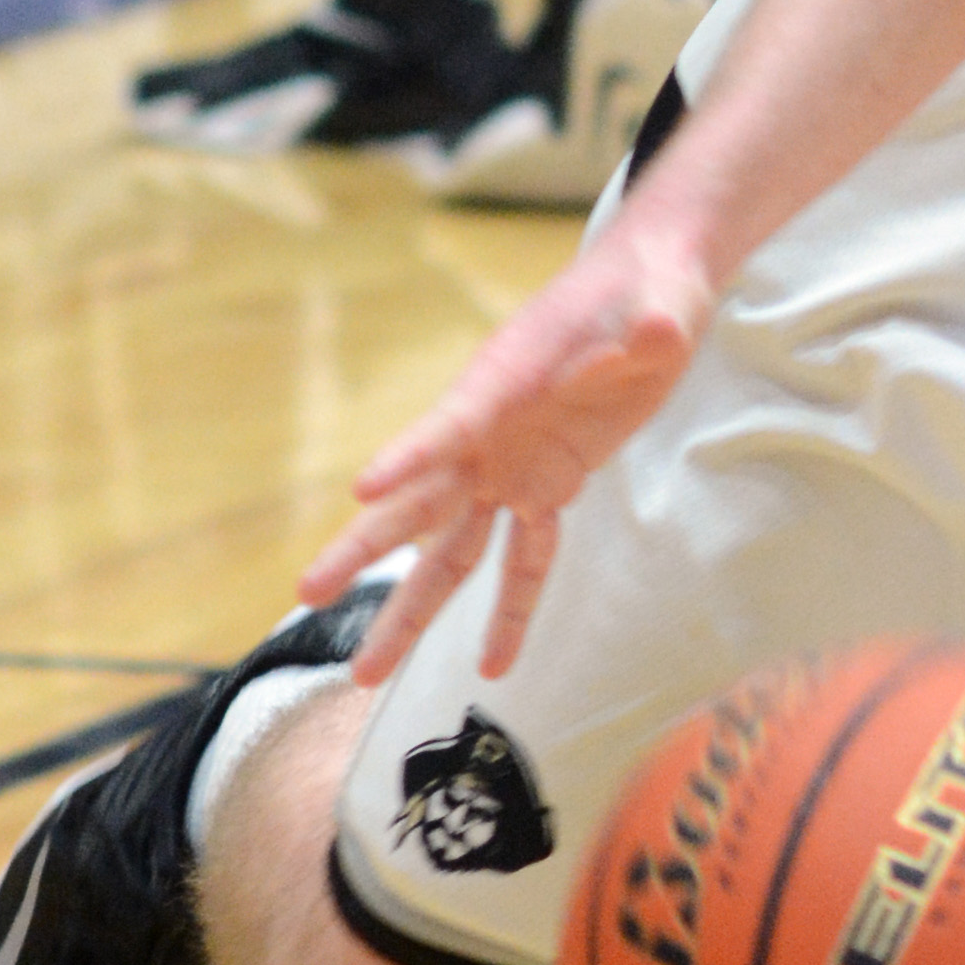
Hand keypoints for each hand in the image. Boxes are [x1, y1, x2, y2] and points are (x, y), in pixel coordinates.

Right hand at [302, 213, 718, 686]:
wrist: (651, 294)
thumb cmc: (644, 291)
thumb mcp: (655, 306)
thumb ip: (648, 330)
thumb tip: (656, 335)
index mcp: (501, 383)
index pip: (449, 425)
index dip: (410, 456)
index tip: (365, 488)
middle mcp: (489, 435)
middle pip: (419, 501)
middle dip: (364, 547)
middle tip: (308, 590)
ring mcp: (511, 467)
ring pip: (453, 550)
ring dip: (414, 608)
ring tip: (367, 673)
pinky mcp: (549, 487)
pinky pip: (525, 558)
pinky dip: (511, 608)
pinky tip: (496, 664)